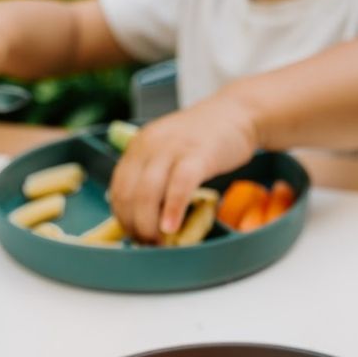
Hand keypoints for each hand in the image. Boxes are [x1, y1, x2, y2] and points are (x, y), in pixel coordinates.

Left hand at [109, 92, 258, 241]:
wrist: (239, 112)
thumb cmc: (205, 139)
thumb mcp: (169, 151)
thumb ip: (154, 176)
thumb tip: (145, 214)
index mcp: (139, 146)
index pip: (118, 189)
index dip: (123, 219)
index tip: (135, 235)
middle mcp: (149, 145)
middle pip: (129, 195)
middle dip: (135, 226)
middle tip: (148, 244)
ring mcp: (172, 149)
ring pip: (147, 194)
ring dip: (149, 225)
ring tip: (159, 242)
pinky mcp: (197, 155)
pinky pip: (179, 187)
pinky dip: (172, 211)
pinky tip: (172, 228)